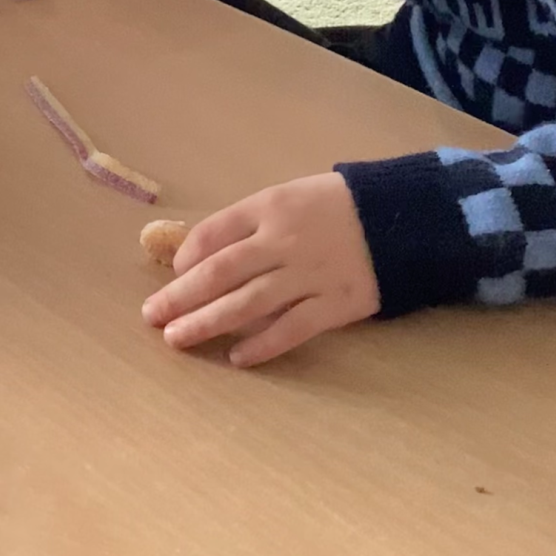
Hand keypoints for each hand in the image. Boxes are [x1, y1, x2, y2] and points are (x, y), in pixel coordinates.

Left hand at [142, 174, 379, 365]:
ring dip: (208, 323)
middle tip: (152, 316)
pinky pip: (290, 329)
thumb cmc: (336, 207)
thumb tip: (199, 255)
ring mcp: (309, 275)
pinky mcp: (335, 305)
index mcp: (271, 206)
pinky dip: (261, 346)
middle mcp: (284, 240)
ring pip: (247, 304)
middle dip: (181, 295)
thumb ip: (250, 222)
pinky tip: (236, 359)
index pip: (215, 233)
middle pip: (221, 272)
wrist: (403, 220)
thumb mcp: (289, 196)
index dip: (185, 256)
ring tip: (178, 338)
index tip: (170, 274)